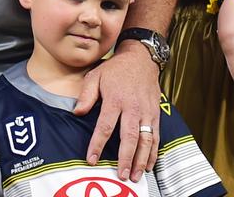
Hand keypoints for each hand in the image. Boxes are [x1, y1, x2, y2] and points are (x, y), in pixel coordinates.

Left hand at [73, 45, 159, 182]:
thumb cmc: (116, 69)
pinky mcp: (155, 113)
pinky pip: (156, 136)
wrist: (141, 58)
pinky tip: (149, 165)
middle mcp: (132, 107)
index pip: (105, 126)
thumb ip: (86, 95)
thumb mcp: (96, 76)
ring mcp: (146, 111)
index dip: (98, 144)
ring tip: (135, 176)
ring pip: (146, 139)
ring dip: (141, 160)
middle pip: (129, 136)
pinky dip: (153, 152)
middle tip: (121, 175)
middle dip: (125, 158)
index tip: (92, 160)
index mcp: (115, 99)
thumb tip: (77, 112)